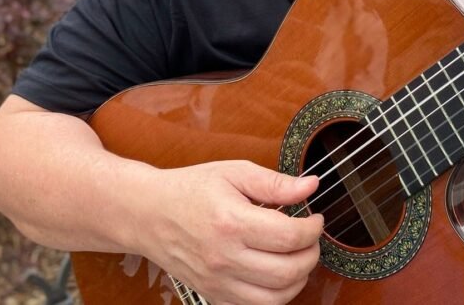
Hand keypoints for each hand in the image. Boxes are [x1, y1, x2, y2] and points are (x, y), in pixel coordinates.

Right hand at [140, 161, 323, 304]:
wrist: (148, 214)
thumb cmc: (190, 190)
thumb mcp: (234, 172)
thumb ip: (275, 183)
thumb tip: (311, 186)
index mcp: (231, 222)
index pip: (290, 237)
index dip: (313, 229)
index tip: (315, 219)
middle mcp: (224, 257)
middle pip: (288, 271)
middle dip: (311, 254)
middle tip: (310, 238)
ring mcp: (217, 281)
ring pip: (276, 298)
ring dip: (299, 279)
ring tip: (298, 257)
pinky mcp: (213, 294)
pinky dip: (276, 296)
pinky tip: (277, 274)